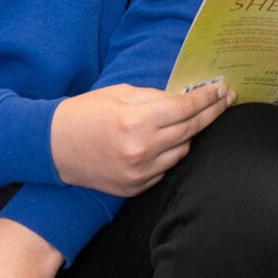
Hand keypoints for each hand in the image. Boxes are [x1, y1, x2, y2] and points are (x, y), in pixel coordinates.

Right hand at [50, 81, 231, 196]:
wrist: (51, 148)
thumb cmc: (85, 113)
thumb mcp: (119, 93)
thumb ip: (155, 96)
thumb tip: (185, 97)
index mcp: (136, 121)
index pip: (186, 109)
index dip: (208, 98)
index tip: (223, 90)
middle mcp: (141, 150)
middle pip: (191, 130)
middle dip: (211, 113)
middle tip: (226, 100)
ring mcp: (139, 173)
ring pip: (182, 152)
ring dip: (189, 135)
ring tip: (191, 120)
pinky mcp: (135, 187)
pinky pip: (166, 169)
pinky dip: (170, 154)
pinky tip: (166, 142)